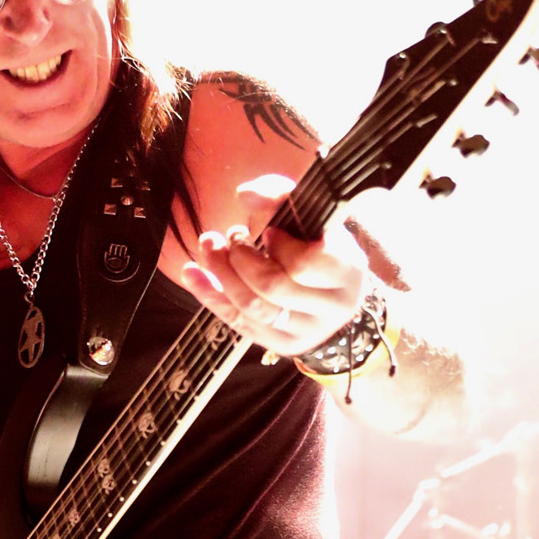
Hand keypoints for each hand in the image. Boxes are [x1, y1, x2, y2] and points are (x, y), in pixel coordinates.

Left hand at [179, 176, 368, 355]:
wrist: (336, 297)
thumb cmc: (320, 248)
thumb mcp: (313, 217)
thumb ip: (281, 196)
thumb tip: (243, 194)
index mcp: (346, 271)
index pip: (304, 263)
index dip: (278, 246)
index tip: (268, 232)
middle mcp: (330, 308)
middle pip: (272, 286)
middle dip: (240, 257)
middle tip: (231, 236)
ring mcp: (305, 331)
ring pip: (252, 307)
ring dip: (221, 274)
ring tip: (210, 247)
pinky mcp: (281, 344)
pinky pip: (238, 323)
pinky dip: (210, 296)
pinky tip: (191, 273)